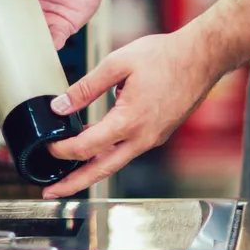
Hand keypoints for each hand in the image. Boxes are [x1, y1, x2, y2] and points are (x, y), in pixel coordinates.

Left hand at [38, 31, 224, 198]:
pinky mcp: (158, 134)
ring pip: (115, 163)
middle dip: (73, 184)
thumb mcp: (118, 63)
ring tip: (68, 176)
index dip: (61, 150)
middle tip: (50, 192)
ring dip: (90, 171)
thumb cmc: (166, 56)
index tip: (47, 146)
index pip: (86, 147)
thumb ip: (86, 87)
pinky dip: (108, 156)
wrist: (203, 58)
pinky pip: (128, 151)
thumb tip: (60, 105)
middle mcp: (142, 137)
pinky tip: (96, 149)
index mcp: (129, 121)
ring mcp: (152, 138)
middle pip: (100, 171)